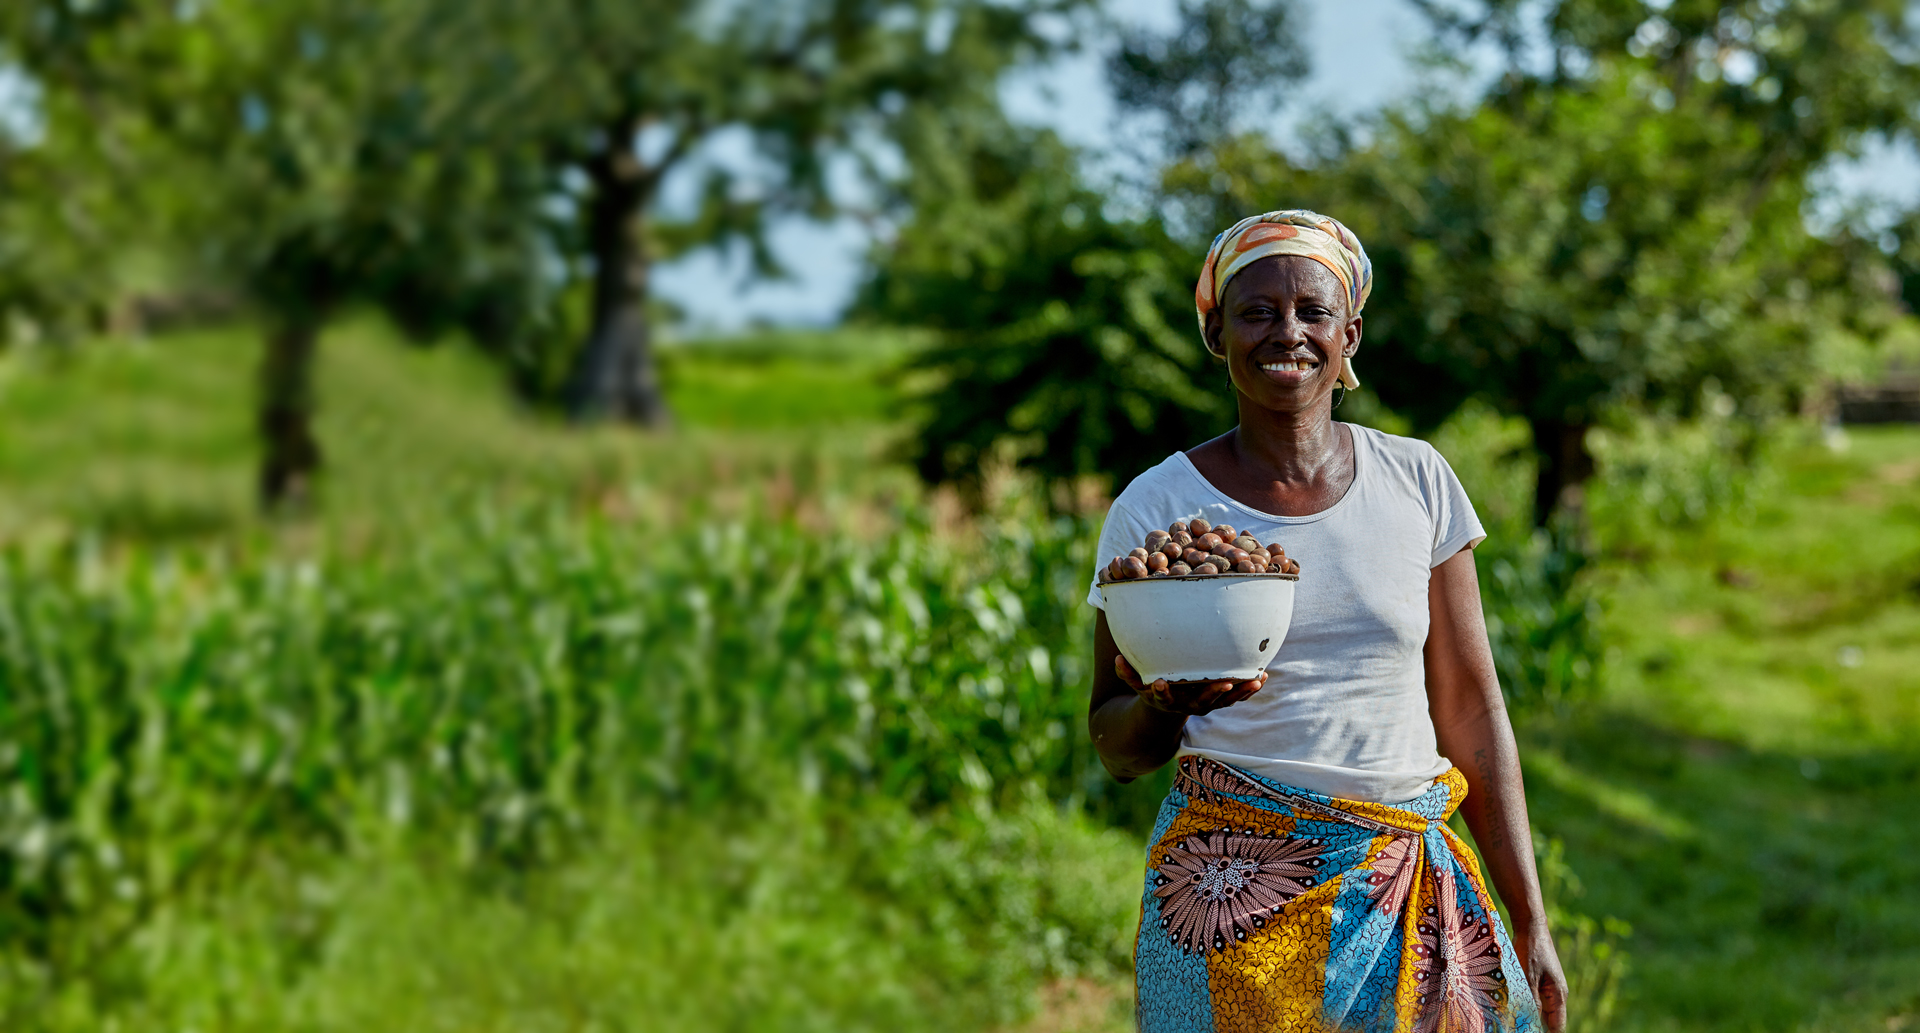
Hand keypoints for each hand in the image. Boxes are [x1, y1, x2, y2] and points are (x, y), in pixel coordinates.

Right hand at [1114, 654, 1267, 715]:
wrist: (1168, 709)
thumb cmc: (1152, 686)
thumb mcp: (1137, 683)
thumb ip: (1127, 673)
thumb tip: (1116, 658)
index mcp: (1165, 700)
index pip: (1162, 697)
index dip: (1161, 692)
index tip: (1159, 683)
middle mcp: (1187, 706)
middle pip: (1200, 703)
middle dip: (1212, 694)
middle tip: (1223, 685)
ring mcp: (1205, 705)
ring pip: (1224, 702)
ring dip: (1239, 693)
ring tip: (1255, 680)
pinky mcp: (1219, 701)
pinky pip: (1236, 698)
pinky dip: (1248, 689)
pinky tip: (1263, 676)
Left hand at [1514, 927, 1568, 1032]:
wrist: (1531, 927)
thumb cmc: (1530, 951)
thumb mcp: (1528, 978)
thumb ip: (1530, 1002)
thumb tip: (1530, 1024)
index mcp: (1559, 996)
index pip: (1557, 1027)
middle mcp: (1556, 994)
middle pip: (1548, 1020)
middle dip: (1534, 1027)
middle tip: (1518, 1028)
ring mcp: (1548, 987)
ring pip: (1539, 1010)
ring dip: (1528, 1016)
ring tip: (1514, 1022)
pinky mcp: (1539, 981)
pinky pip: (1534, 999)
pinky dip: (1526, 1005)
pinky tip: (1512, 1007)